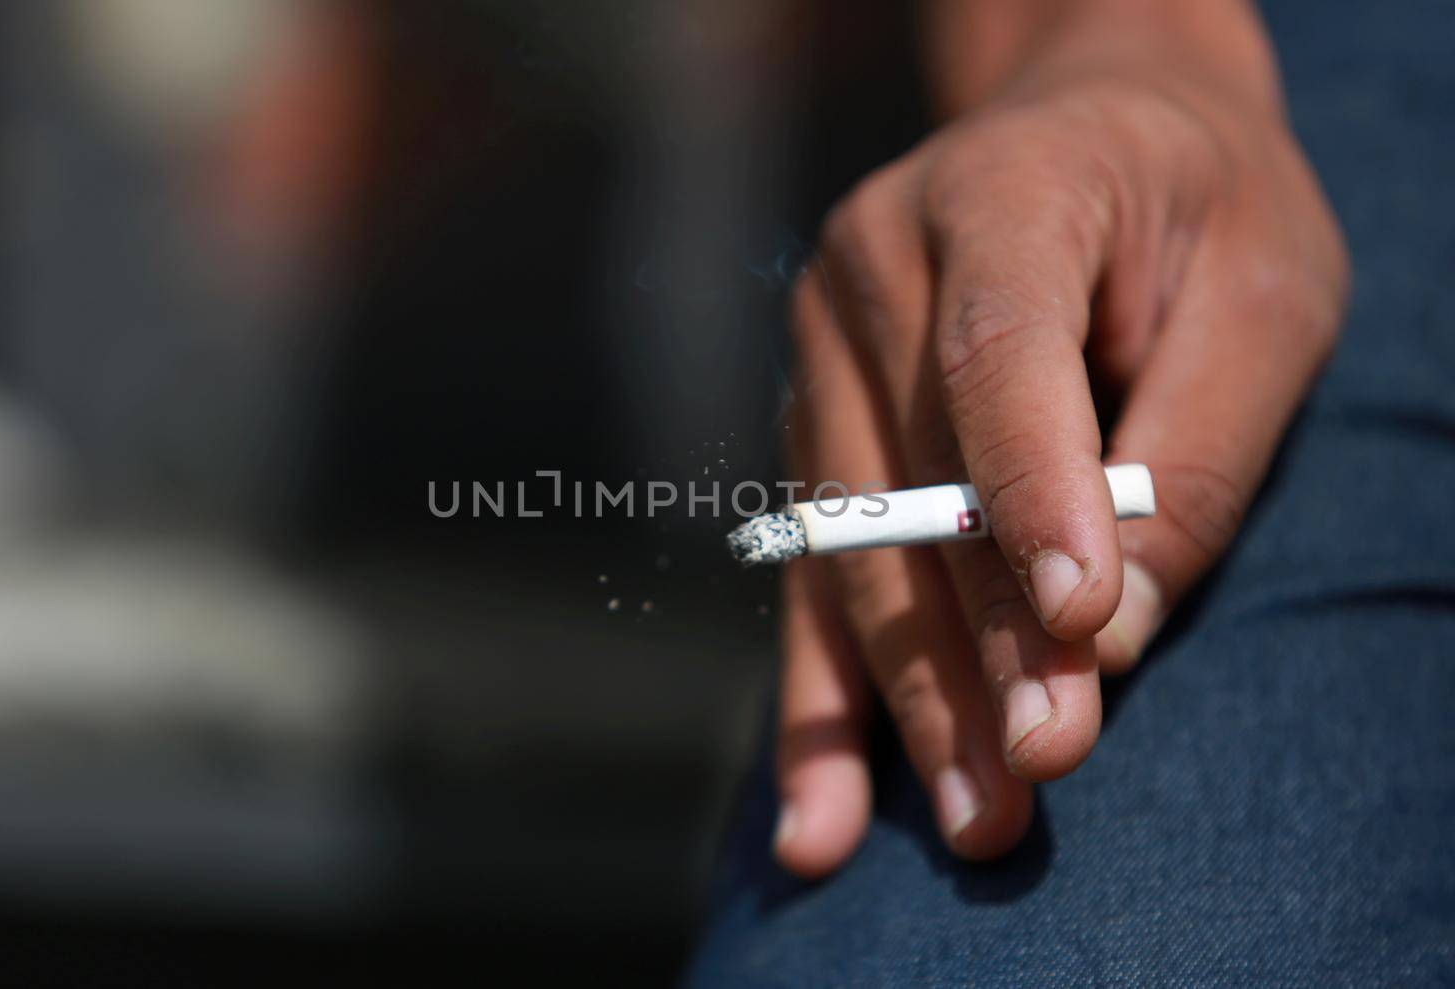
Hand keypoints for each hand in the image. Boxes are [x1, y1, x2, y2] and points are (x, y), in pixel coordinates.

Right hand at [773, 22, 1347, 872]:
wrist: (1091, 128)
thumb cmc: (1199, 208)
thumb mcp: (1262, 295)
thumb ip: (1190, 449)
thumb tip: (1104, 637)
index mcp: (998, 191)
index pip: (997, 356)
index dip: (1030, 499)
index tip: (1081, 636)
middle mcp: (875, 267)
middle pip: (911, 479)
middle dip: (974, 642)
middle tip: (1032, 776)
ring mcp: (822, 346)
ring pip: (851, 545)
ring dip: (907, 694)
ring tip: (969, 818)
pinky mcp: (813, 420)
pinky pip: (816, 570)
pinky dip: (826, 694)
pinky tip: (821, 812)